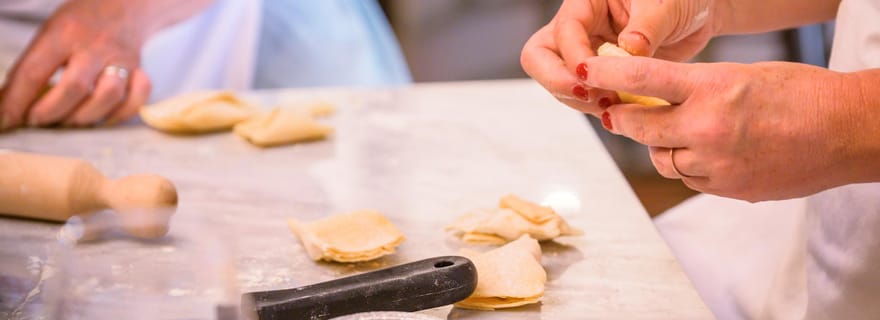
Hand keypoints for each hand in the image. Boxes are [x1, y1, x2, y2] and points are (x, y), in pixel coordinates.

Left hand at [0, 0, 153, 129]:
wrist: (123, 6)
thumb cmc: (79, 24)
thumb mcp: (49, 34)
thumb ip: (31, 67)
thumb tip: (8, 105)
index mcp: (64, 33)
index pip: (35, 72)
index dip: (16, 101)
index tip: (6, 121)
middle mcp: (96, 46)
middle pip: (75, 88)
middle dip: (50, 112)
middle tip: (36, 120)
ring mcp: (121, 59)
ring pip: (108, 96)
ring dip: (84, 117)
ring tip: (68, 120)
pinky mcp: (140, 70)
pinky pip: (136, 98)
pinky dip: (120, 114)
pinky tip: (103, 116)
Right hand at [521, 0, 720, 115]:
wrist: (701, 16)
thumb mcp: (667, 4)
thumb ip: (647, 25)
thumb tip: (628, 48)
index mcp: (586, 2)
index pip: (563, 32)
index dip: (573, 57)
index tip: (591, 77)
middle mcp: (579, 28)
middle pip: (539, 58)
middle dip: (558, 82)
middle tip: (588, 97)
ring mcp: (586, 54)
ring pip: (560, 83)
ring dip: (582, 101)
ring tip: (615, 106)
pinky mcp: (601, 77)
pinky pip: (586, 98)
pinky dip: (601, 108)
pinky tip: (624, 111)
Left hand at [582, 56, 876, 200]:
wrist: (848, 132)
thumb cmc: (801, 93)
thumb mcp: (742, 74)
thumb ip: (695, 87)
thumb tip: (655, 97)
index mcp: (713, 88)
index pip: (644, 79)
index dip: (608, 76)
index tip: (585, 73)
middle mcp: (708, 128)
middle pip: (639, 127)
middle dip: (621, 118)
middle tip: (614, 111)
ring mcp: (717, 164)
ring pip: (661, 158)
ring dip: (659, 145)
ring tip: (677, 130)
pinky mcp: (728, 189)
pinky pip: (688, 178)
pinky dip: (687, 165)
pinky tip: (705, 152)